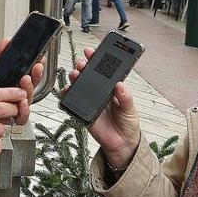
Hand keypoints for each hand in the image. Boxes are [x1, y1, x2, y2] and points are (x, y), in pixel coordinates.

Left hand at [0, 38, 41, 125]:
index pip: (27, 73)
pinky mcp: (5, 119)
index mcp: (7, 81)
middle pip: (31, 86)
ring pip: (28, 101)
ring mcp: (9, 107)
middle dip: (36, 76)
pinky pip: (21, 118)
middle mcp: (10, 94)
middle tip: (34, 68)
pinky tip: (20, 103)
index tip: (39, 59)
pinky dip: (24, 111)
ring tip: (25, 82)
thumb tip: (7, 41)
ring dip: (30, 90)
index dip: (35, 67)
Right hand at [67, 47, 140, 168]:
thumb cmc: (128, 124)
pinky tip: (67, 89)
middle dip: (84, 65)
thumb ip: (125, 97)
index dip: (97, 59)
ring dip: (75, 76)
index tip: (93, 51)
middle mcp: (99, 92)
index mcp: (112, 88)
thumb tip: (120, 85)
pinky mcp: (82, 111)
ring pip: (79, 84)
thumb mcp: (130, 109)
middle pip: (88, 74)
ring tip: (76, 73)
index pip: (104, 70)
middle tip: (83, 62)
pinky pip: (71, 101)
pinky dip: (67, 94)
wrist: (121, 145)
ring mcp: (90, 101)